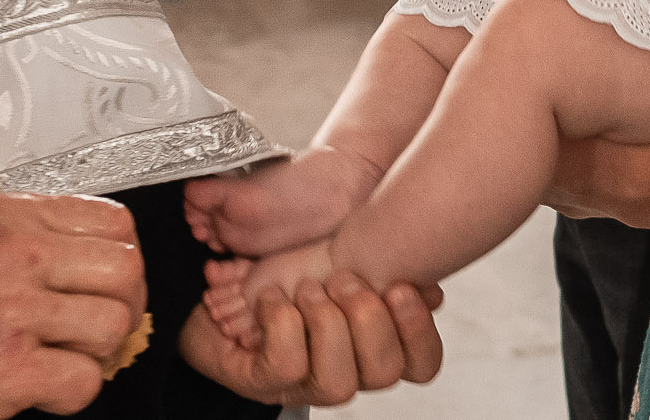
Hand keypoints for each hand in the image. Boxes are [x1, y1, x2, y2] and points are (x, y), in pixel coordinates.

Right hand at [0, 193, 147, 419]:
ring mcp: (12, 312)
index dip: (125, 257)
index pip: (114, 222)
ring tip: (63, 356)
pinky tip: (41, 387)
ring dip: (95, 351)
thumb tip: (98, 256)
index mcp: (12, 216)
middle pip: (126, 270)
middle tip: (100, 325)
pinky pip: (82, 380)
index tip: (110, 282)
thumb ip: (33, 234)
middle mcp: (16, 255)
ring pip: (111, 325)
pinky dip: (70, 392)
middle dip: (125, 305)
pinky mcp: (8, 370)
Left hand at [179, 272, 445, 404]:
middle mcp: (348, 372)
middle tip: (342, 280)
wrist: (217, 301)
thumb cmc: (287, 278)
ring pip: (339, 382)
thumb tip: (432, 287)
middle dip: (367, 319)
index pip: (422, 364)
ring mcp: (307, 384)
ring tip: (307, 288)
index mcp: (374, 346)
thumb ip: (383, 269)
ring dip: (325, 324)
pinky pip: (286, 365)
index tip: (400, 286)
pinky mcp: (264, 383)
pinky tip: (271, 298)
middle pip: (385, 372)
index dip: (419, 330)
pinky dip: (280, 322)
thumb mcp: (338, 264)